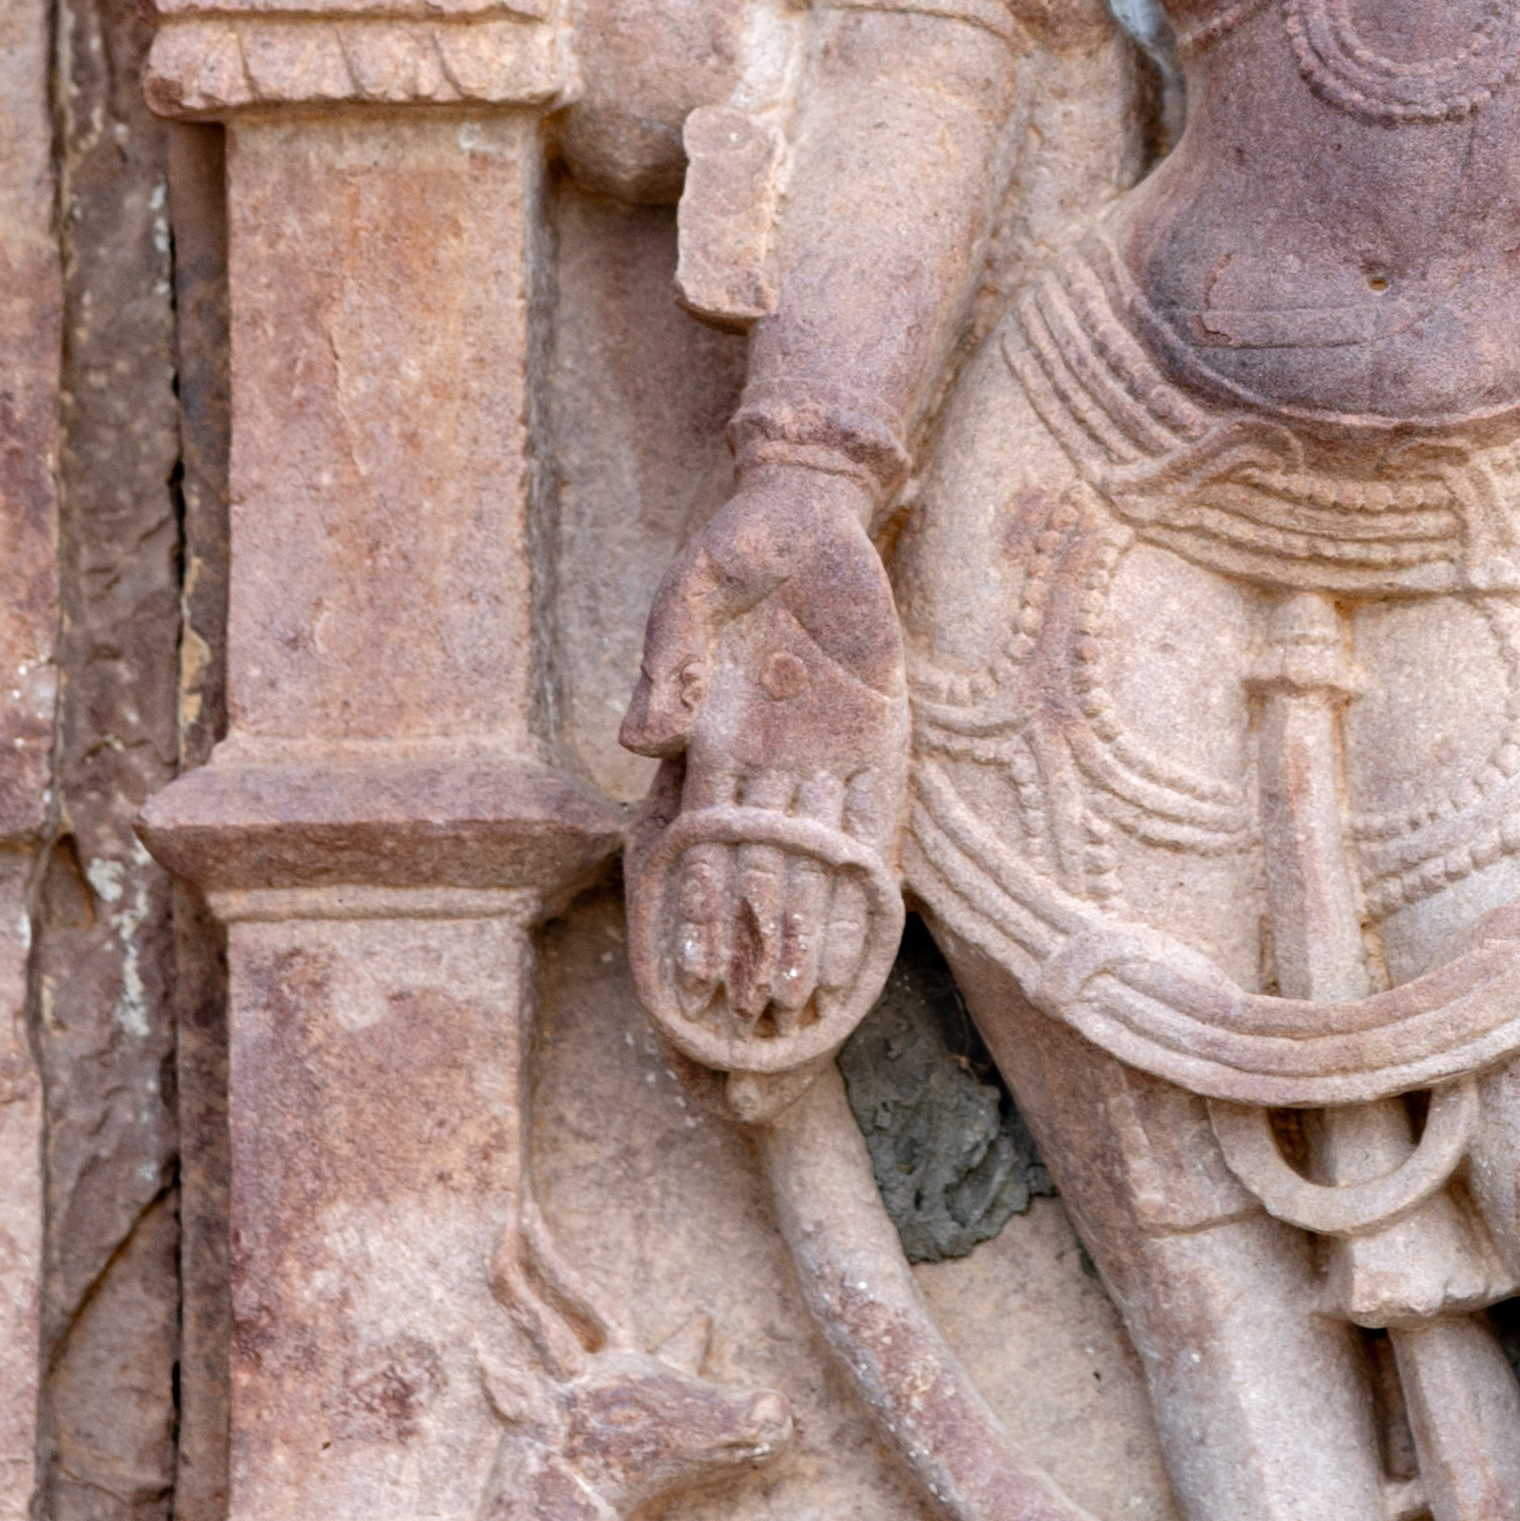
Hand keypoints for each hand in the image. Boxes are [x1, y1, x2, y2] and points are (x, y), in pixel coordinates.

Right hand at [624, 456, 908, 1065]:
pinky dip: (875, 860)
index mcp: (711, 737)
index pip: (702, 838)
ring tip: (812, 990)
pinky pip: (878, 808)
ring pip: (819, 851)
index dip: (698, 905)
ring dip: (814, 916)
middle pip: (762, 862)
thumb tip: (641, 743)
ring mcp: (825, 750)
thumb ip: (667, 666)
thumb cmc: (733, 549)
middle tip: (759, 1009)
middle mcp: (768, 758)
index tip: (692, 970)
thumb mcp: (686, 598)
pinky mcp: (878, 731)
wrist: (808, 511)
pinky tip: (878, 914)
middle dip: (759, 935)